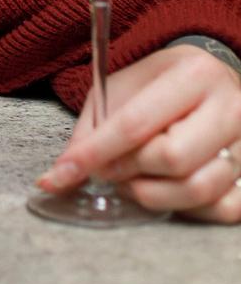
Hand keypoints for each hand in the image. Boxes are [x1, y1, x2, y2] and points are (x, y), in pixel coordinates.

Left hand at [38, 45, 240, 223]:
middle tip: (108, 169)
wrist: (211, 80)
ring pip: (197, 190)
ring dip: (151, 194)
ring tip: (132, 179)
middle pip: (172, 159)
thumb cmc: (159, 85)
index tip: (63, 171)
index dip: (96, 152)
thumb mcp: (122, 88)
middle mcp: (231, 108)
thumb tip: (60, 176)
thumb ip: (92, 129)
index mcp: (194, 74)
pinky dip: (186, 208)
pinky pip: (222, 209)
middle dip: (128, 171)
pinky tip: (167, 189)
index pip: (137, 123)